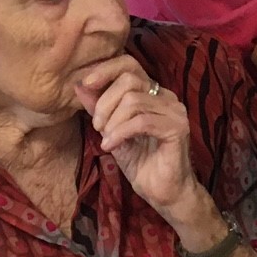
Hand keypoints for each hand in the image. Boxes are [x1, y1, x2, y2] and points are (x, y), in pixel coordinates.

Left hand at [77, 57, 194, 218]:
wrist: (163, 192)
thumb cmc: (141, 163)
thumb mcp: (112, 132)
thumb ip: (99, 109)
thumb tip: (79, 86)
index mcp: (153, 93)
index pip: (130, 64)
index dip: (105, 69)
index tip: (86, 85)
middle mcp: (167, 97)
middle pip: (129, 79)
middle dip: (104, 102)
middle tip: (97, 126)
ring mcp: (175, 112)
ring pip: (133, 100)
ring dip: (112, 121)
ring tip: (106, 139)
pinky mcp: (177, 128)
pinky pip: (142, 121)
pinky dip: (120, 133)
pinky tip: (110, 146)